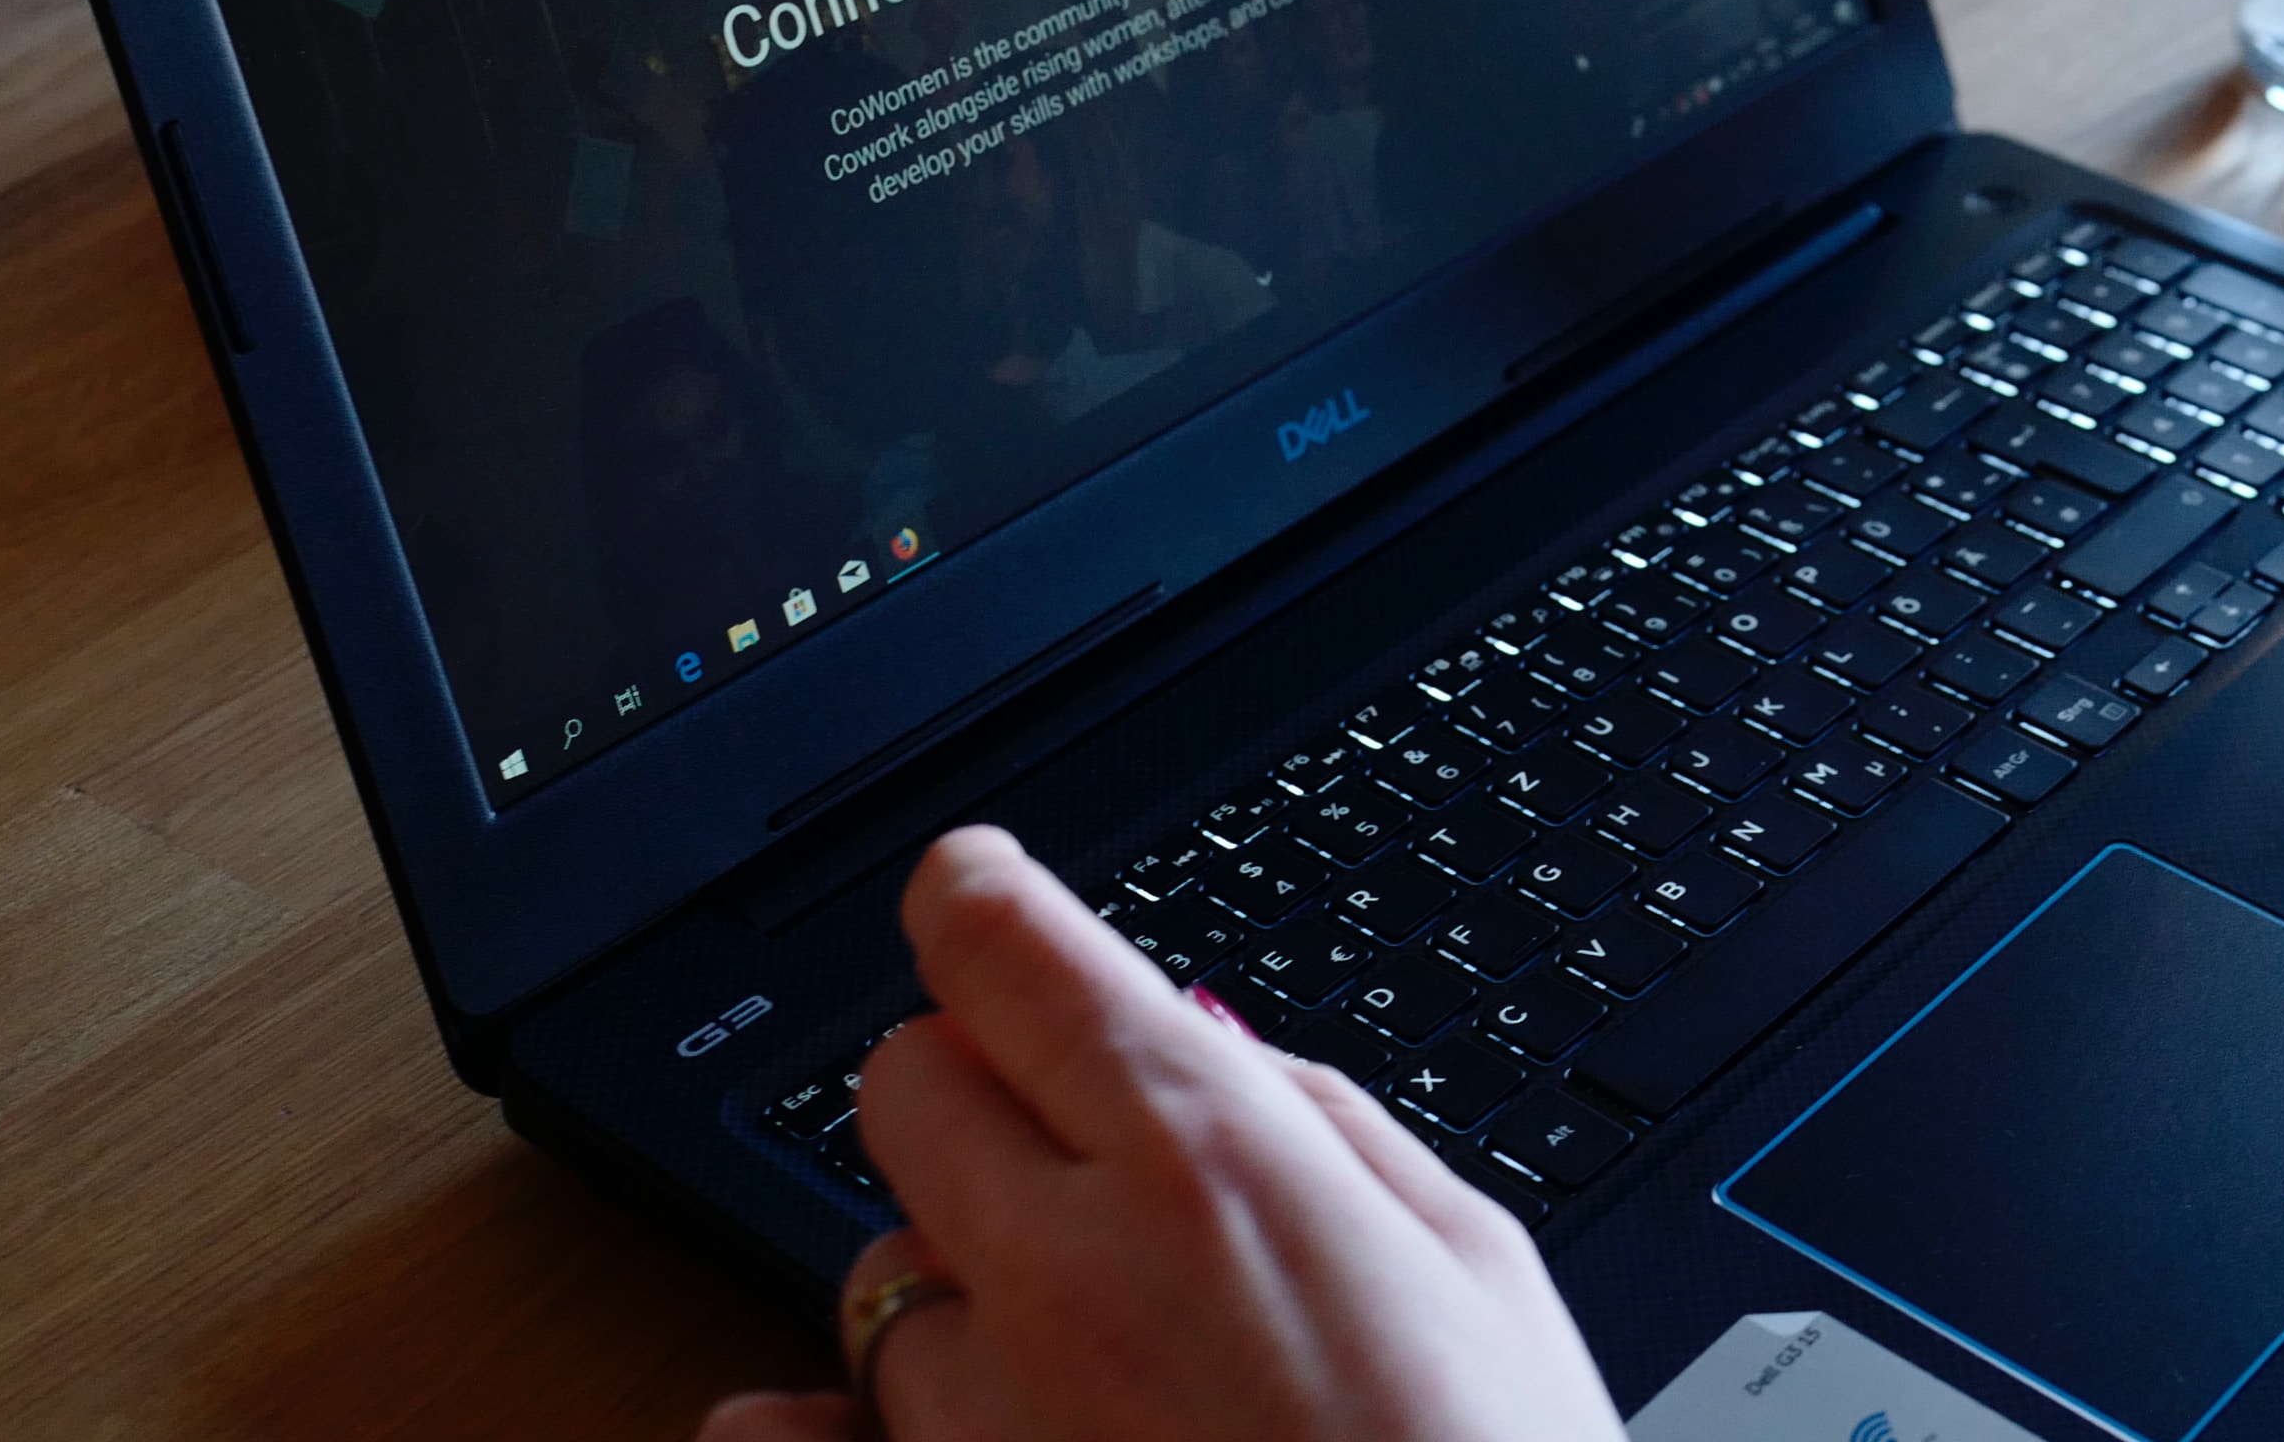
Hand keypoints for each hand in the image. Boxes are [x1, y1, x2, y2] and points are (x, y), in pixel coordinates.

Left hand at [698, 830, 1614, 1441]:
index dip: (979, 901)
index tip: (978, 896)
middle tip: (1068, 1141)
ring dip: (960, 1291)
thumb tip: (1211, 1049)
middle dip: (974, 1088)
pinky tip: (812, 1423)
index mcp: (1207, 1160)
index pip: (1003, 949)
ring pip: (881, 1275)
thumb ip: (1322, 1125)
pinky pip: (809, 1437)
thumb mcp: (1474, 1262)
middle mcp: (1062, 1272)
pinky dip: (822, 1426)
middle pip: (902, 1083)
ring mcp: (986, 1417)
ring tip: (1094, 1362)